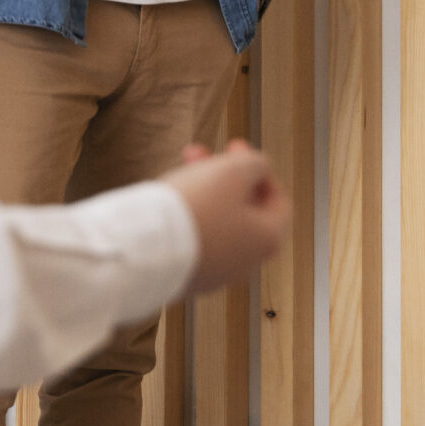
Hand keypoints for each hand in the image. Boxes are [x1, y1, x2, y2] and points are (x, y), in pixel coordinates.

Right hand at [164, 139, 288, 296]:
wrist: (146, 249)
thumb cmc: (197, 208)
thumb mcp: (234, 170)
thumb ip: (255, 164)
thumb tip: (258, 169)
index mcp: (267, 239)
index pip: (278, 201)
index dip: (259, 170)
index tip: (234, 147)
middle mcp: (246, 262)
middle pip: (243, 211)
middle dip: (224, 177)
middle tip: (202, 153)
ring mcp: (215, 273)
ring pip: (217, 224)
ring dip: (204, 193)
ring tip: (179, 170)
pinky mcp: (187, 278)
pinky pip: (194, 242)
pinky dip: (187, 218)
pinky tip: (168, 203)